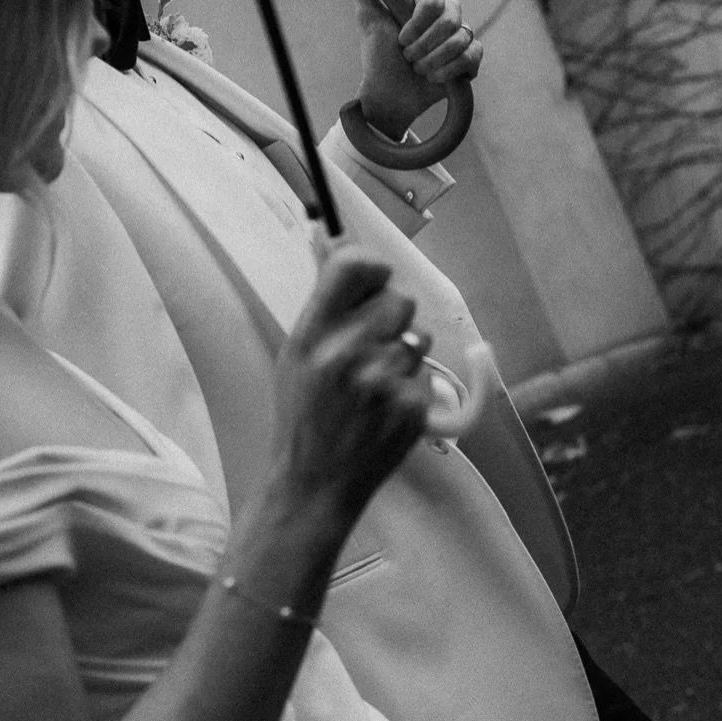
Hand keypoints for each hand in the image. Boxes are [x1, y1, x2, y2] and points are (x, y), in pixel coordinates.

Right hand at [273, 246, 429, 519]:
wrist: (315, 481)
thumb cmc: (303, 413)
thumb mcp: (295, 354)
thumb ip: (323, 304)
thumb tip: (333, 239)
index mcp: (313, 334)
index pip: (353, 266)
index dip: (372, 267)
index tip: (374, 279)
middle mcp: (347, 352)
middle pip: (399, 298)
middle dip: (391, 316)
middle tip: (372, 341)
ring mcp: (383, 382)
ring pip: (418, 337)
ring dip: (403, 352)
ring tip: (376, 381)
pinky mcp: (412, 407)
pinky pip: (426, 373)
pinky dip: (411, 386)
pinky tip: (385, 407)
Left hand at [345, 0, 483, 140]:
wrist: (390, 97)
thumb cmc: (377, 57)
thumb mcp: (367, 18)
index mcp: (423, 4)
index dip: (419, 20)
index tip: (401, 38)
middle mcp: (445, 16)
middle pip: (450, 18)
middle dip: (423, 45)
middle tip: (408, 57)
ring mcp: (460, 36)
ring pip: (461, 38)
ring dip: (432, 61)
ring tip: (418, 70)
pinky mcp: (471, 59)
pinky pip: (473, 55)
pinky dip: (449, 71)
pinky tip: (435, 79)